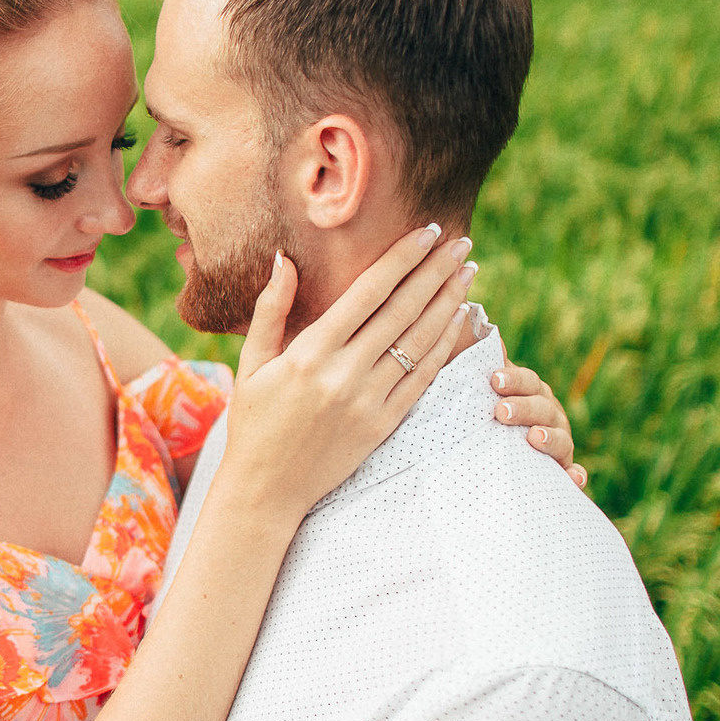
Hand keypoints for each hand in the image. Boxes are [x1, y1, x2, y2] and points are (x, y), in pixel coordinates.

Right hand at [218, 225, 479, 518]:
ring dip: (449, 304)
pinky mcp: (383, 425)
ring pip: (419, 343)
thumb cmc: (253, 423)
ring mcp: (368, 401)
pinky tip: (458, 322)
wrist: (265, 489)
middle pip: (403, 311)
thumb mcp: (251, 364)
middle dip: (436, 272)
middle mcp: (344, 373)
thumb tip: (284, 259)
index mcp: (310, 352)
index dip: (402, 258)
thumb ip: (270, 310)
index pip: (368, 292)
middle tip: (461, 243)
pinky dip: (444, 348)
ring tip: (468, 274)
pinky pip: (422, 380)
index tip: (427, 231)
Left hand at [489, 359, 587, 490]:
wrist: (489, 458)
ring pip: (561, 438)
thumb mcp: (476, 394)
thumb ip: (478, 366)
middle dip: (524, 408)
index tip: (494, 380)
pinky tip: (574, 480)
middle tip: (501, 412)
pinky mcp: (562, 472)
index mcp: (530, 393)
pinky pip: (574, 475)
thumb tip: (481, 330)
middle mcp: (548, 414)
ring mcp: (559, 443)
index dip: (512, 379)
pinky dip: (576, 476)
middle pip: (543, 407)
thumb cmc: (481, 417)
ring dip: (550, 437)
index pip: (526, 381)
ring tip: (533, 438)